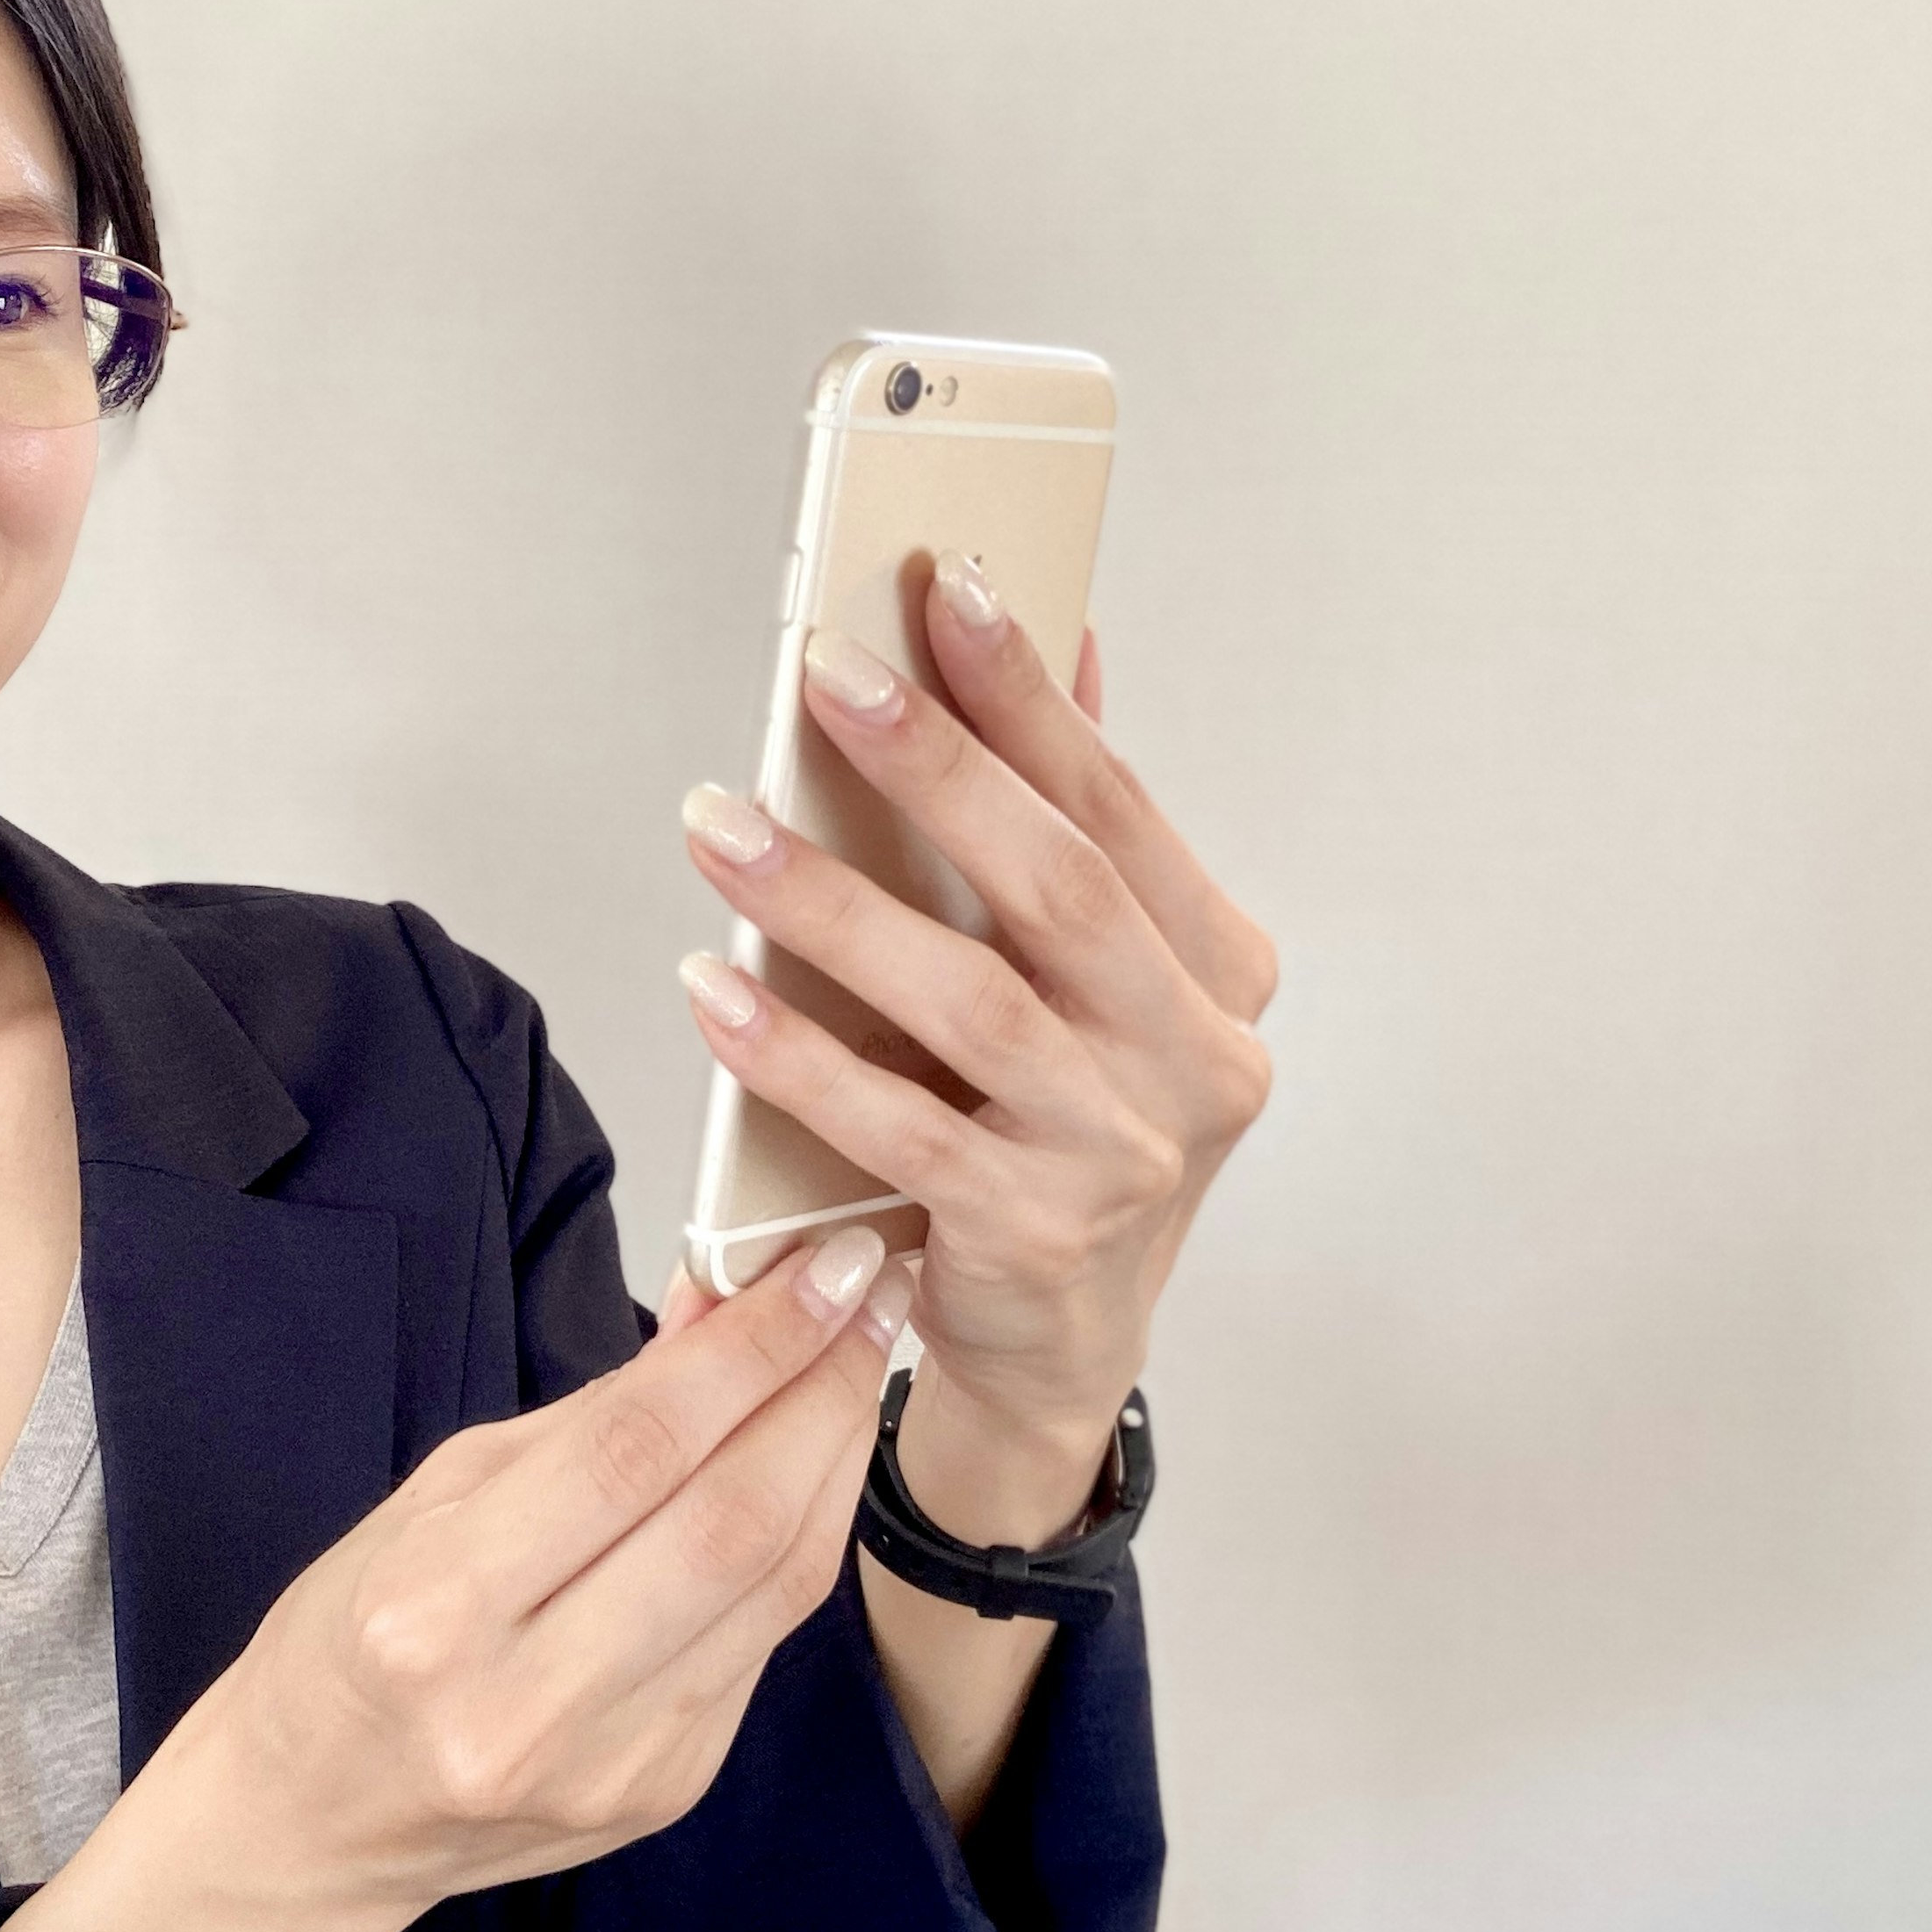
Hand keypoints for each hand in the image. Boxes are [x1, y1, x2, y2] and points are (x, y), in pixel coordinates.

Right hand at [0, 1228, 912, 1931]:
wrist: (315, 1822)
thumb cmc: (354, 1636)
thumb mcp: (434, 1495)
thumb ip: (590, 1417)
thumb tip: (720, 1312)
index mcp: (439, 1604)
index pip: (636, 1450)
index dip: (749, 1348)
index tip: (823, 1267)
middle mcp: (527, 1699)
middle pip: (728, 1522)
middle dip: (820, 1392)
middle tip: (868, 1301)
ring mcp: (609, 1763)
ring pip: (772, 1587)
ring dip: (835, 1461)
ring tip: (860, 1367)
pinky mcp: (665, 1792)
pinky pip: (763, 1645)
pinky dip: (801, 1543)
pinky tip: (814, 1472)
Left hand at [677, 552, 1275, 1497]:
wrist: (1059, 1343)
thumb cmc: (1067, 1131)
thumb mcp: (1098, 982)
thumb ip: (1079, 829)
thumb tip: (1066, 648)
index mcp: (1218, 971)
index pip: (1116, 807)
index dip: (1033, 696)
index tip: (950, 587)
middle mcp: (1194, 1057)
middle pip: (1055, 886)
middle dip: (936, 764)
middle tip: (824, 671)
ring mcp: (1122, 1152)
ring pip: (968, 1002)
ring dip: (830, 903)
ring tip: (719, 825)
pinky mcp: (1033, 1233)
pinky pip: (894, 1125)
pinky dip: (794, 1054)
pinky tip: (714, 989)